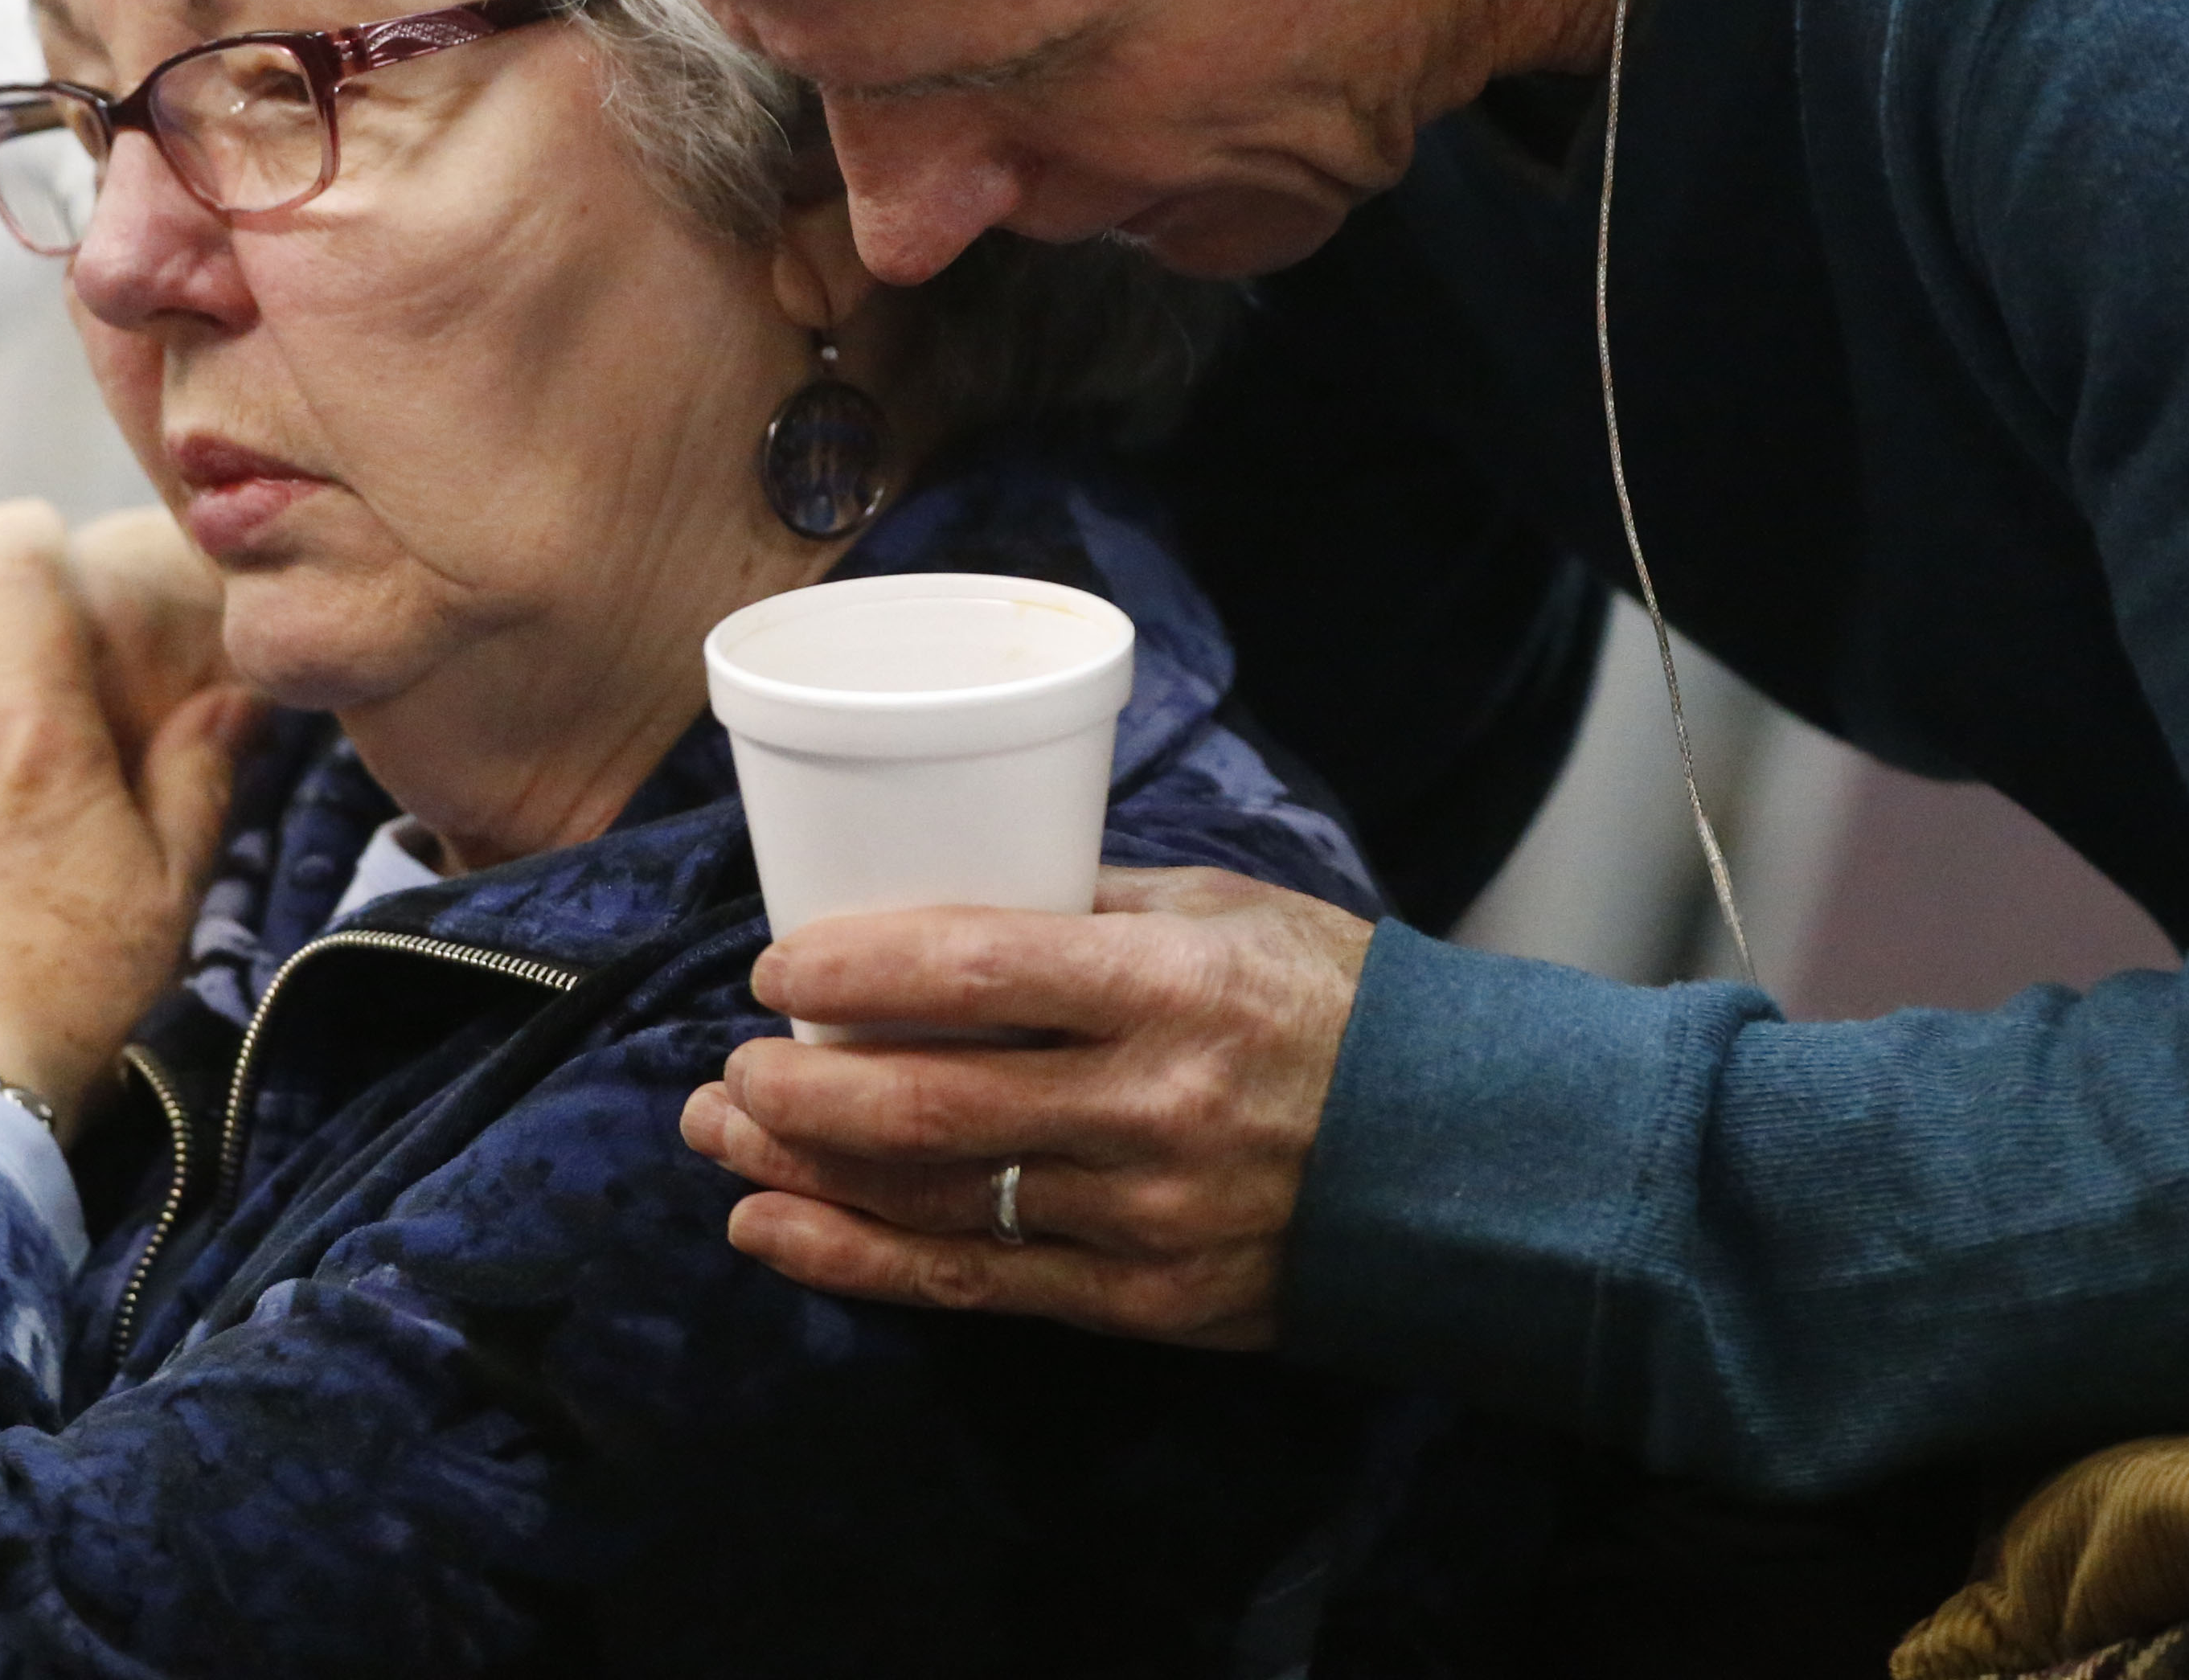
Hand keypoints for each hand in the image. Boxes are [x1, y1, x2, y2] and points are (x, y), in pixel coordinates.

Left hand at [677, 866, 1371, 1348]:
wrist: (1465, 1156)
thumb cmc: (1334, 1004)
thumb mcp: (1227, 910)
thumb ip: (1090, 904)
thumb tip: (948, 888)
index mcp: (1174, 983)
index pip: (978, 969)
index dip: (855, 969)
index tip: (776, 967)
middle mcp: (1153, 1105)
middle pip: (930, 1104)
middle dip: (799, 1090)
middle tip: (727, 1069)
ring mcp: (1145, 1215)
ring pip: (932, 1200)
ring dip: (802, 1172)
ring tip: (723, 1139)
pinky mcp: (1143, 1300)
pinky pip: (974, 1284)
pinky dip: (860, 1260)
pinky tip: (777, 1232)